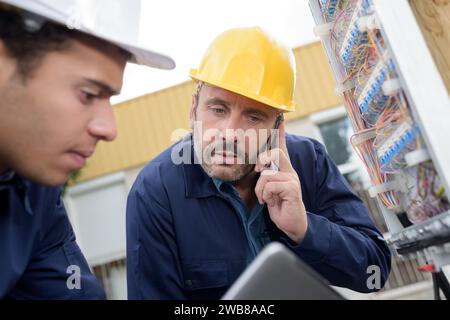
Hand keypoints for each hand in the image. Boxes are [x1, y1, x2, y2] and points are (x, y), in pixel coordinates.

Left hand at [254, 121, 307, 243]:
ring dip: (260, 188)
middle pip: (275, 152)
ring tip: (264, 198)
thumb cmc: (279, 205)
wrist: (292, 224)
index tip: (280, 119)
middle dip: (263, 159)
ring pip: (268, 173)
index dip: (280, 133)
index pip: (282, 147)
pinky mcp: (292, 189)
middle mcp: (290, 171)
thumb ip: (265, 177)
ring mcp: (292, 179)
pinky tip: (269, 202)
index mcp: (284, 169)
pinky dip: (265, 195)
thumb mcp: (268, 189)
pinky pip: (271, 185)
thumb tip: (258, 167)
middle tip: (259, 171)